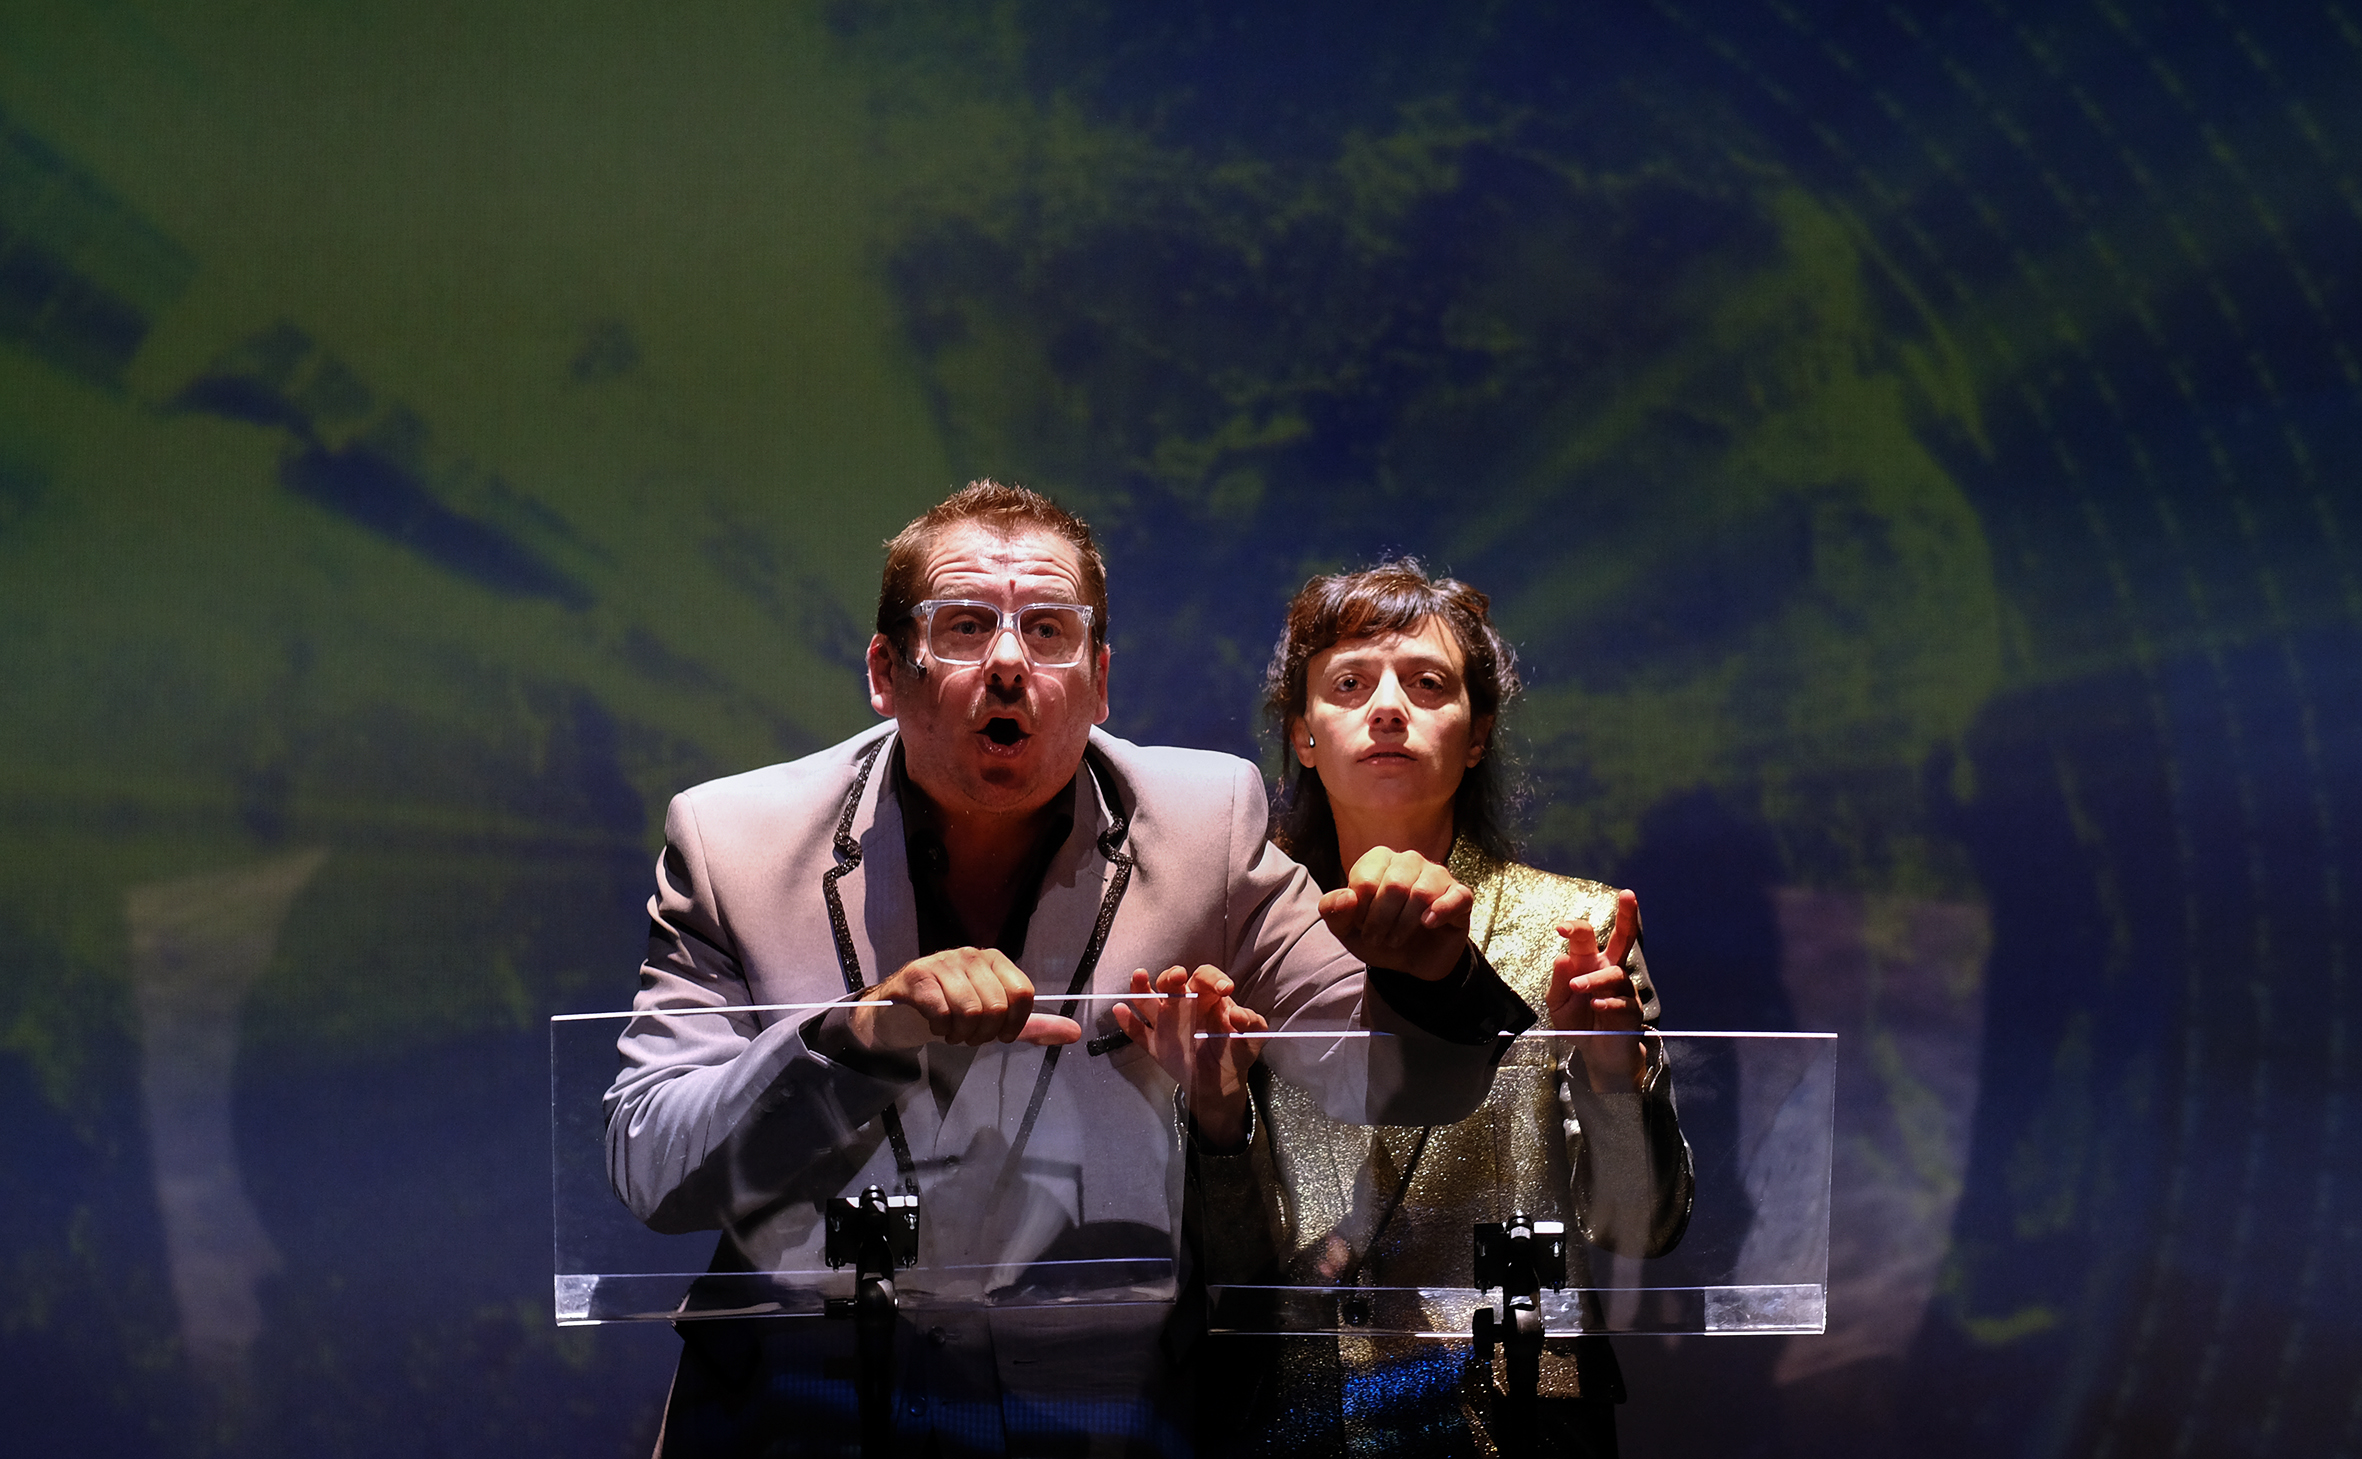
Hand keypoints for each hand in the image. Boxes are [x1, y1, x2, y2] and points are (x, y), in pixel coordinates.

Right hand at [848, 947, 1083, 1051]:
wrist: (899, 1009)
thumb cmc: (952, 1011)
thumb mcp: (996, 1020)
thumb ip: (1033, 1027)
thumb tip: (1074, 1033)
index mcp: (995, 960)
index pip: (1022, 993)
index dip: (1015, 1024)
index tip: (1002, 1035)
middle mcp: (970, 954)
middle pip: (996, 1006)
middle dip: (985, 1034)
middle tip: (970, 1037)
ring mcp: (942, 962)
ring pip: (970, 1010)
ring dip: (962, 1034)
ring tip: (953, 1032)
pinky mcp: (917, 976)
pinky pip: (942, 1011)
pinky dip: (941, 1028)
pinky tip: (936, 1025)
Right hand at [1111, 965, 1266, 1147]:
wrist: (1221, 1084)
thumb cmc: (1235, 1052)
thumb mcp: (1251, 1039)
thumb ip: (1252, 1024)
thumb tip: (1239, 1015)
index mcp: (1206, 997)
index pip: (1204, 977)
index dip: (1212, 978)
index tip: (1225, 988)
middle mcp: (1183, 1004)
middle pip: (1171, 982)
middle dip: (1172, 976)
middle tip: (1178, 977)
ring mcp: (1166, 1024)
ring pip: (1148, 1000)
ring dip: (1141, 988)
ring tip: (1139, 976)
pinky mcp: (1155, 1044)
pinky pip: (1137, 1032)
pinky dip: (1127, 1021)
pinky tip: (1119, 1010)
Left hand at [1317, 847, 1475, 982]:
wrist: (1411, 961)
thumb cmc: (1378, 935)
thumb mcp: (1346, 929)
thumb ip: (1333, 910)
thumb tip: (1347, 897)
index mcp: (1379, 859)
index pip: (1365, 881)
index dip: (1360, 912)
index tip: (1362, 925)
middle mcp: (1409, 860)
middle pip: (1394, 886)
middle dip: (1381, 921)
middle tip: (1379, 938)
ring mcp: (1437, 875)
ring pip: (1422, 893)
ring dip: (1404, 926)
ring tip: (1396, 939)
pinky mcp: (1460, 896)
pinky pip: (1455, 897)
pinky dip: (1440, 913)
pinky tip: (1428, 924)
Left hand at [1548, 888, 1645, 1091]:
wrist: (1597, 1053)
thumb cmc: (1577, 1021)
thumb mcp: (1558, 1003)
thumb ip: (1559, 982)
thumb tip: (1562, 957)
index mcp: (1589, 962)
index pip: (1586, 937)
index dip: (1575, 929)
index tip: (1561, 928)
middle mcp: (1609, 970)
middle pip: (1624, 937)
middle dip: (1628, 915)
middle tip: (1627, 894)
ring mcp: (1623, 990)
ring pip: (1614, 974)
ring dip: (1594, 979)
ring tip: (1578, 988)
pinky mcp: (1632, 1011)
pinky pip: (1623, 1002)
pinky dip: (1608, 1002)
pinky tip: (1596, 1006)